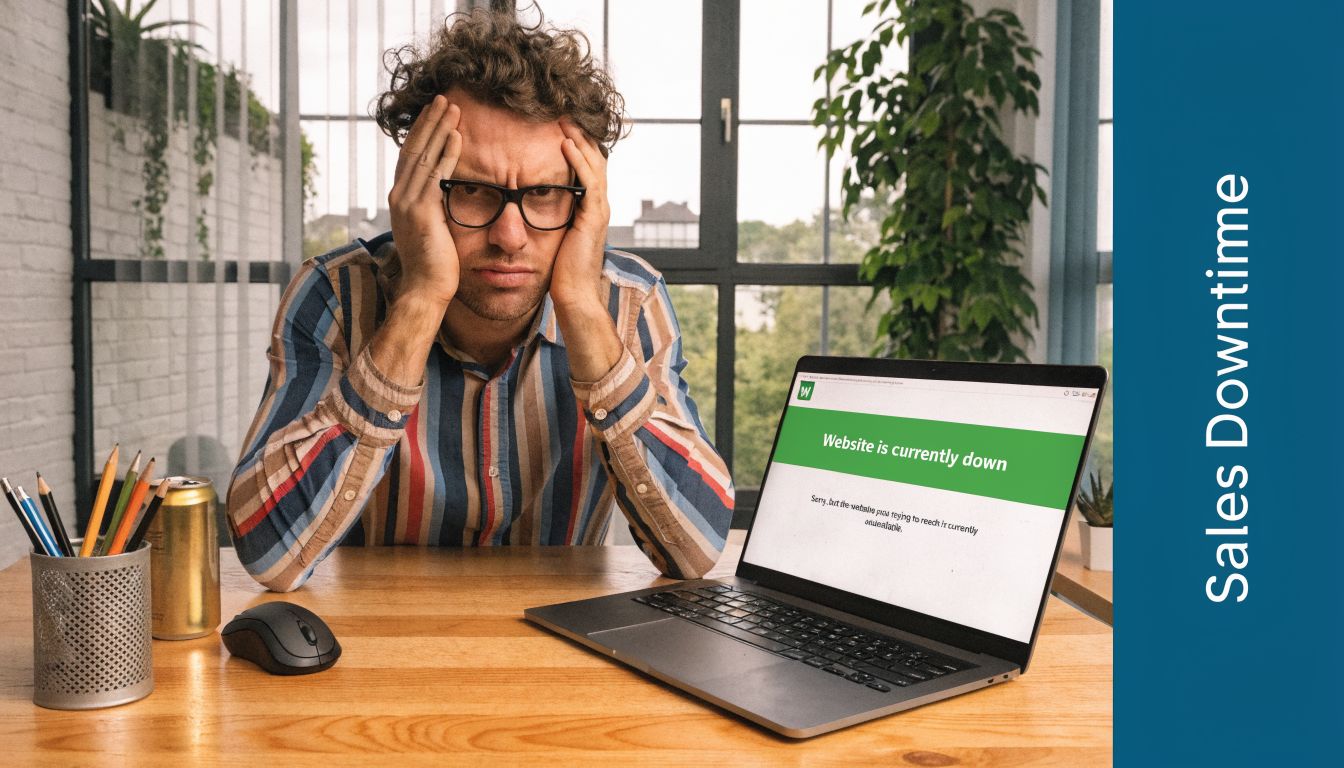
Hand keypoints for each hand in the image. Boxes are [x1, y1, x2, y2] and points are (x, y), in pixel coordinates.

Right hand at [388, 95, 462, 307]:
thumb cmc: (435, 264)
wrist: (426, 290)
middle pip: (413, 148)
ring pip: (423, 156)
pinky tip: (457, 136)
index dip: (421, 132)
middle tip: (443, 98)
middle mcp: (399, 196)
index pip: (410, 156)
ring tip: (452, 107)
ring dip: (439, 129)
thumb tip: (445, 193)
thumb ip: (434, 207)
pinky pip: (435, 175)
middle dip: (429, 121)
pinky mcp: (421, 212)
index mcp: (401, 198)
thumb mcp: (432, 229)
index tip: (434, 112)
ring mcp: (407, 203)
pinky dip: (446, 154)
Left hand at [551, 120, 621, 381]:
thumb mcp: (549, 241)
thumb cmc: (559, 277)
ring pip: (594, 164)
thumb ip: (542, 223)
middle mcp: (596, 208)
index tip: (556, 129)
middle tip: (563, 114)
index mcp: (586, 212)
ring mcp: (597, 212)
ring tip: (565, 120)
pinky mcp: (593, 218)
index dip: (573, 148)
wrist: (573, 299)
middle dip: (579, 136)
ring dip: (579, 140)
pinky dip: (578, 160)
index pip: (584, 170)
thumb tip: (517, 213)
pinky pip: (588, 181)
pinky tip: (565, 144)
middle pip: (593, 161)